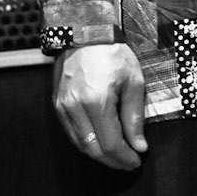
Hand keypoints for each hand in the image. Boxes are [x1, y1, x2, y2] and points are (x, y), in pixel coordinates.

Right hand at [53, 43, 147, 170]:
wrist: (85, 32)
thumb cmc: (113, 54)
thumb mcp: (133, 81)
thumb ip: (134, 116)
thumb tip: (139, 146)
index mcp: (97, 101)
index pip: (110, 144)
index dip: (124, 158)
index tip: (136, 161)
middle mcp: (76, 108)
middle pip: (93, 149)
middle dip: (112, 161)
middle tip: (127, 163)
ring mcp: (63, 107)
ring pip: (80, 144)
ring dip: (99, 155)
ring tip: (116, 155)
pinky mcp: (57, 105)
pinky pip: (71, 133)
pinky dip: (86, 143)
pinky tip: (99, 142)